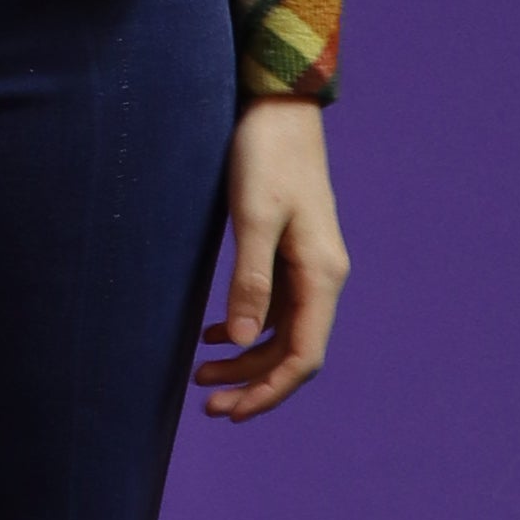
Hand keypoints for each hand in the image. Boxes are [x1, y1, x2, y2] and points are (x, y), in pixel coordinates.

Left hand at [196, 99, 348, 421]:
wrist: (279, 107)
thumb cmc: (266, 155)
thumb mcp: (253, 219)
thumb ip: (251, 281)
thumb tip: (245, 340)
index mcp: (321, 275)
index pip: (303, 356)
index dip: (269, 391)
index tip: (232, 412)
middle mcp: (321, 277)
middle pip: (293, 353)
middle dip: (252, 384)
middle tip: (205, 405)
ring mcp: (307, 267)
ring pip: (281, 334)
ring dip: (245, 359)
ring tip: (199, 374)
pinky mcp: (289, 253)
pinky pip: (274, 308)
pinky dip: (246, 328)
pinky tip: (213, 332)